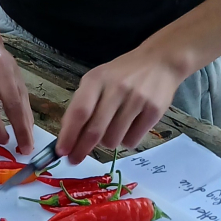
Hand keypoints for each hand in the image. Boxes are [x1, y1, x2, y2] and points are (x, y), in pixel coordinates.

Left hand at [56, 48, 182, 163]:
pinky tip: (129, 127)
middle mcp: (116, 88)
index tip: (61, 152)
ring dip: (107, 142)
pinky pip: (132, 141)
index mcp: (97, 79)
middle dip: (81, 149)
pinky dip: (126, 140)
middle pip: (95, 130)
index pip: (80, 111)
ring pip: (113, 140)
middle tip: (74, 160)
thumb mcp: (98, 79)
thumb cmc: (122, 74)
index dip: (69, 135)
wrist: (159, 61)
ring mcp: (137, 100)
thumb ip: (83, 103)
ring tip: (112, 128)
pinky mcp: (154, 111)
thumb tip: (68, 136)